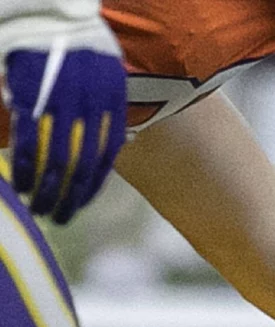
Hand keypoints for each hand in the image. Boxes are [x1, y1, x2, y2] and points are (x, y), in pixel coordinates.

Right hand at [3, 22, 126, 222]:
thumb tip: (109, 147)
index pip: (104, 160)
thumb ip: (104, 113)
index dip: (90, 188)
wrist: (54, 17)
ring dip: (47, 192)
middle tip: (57, 218)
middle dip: (68, 200)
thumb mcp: (104, 80)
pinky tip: (21, 186)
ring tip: (38, 209)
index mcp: (112, 108)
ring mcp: (63, 106)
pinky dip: (25, 169)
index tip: (79, 205)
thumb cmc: (78, 47)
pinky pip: (30, 144)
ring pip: (57, 162)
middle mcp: (92, 111)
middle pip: (82, 168)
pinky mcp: (33, 99)